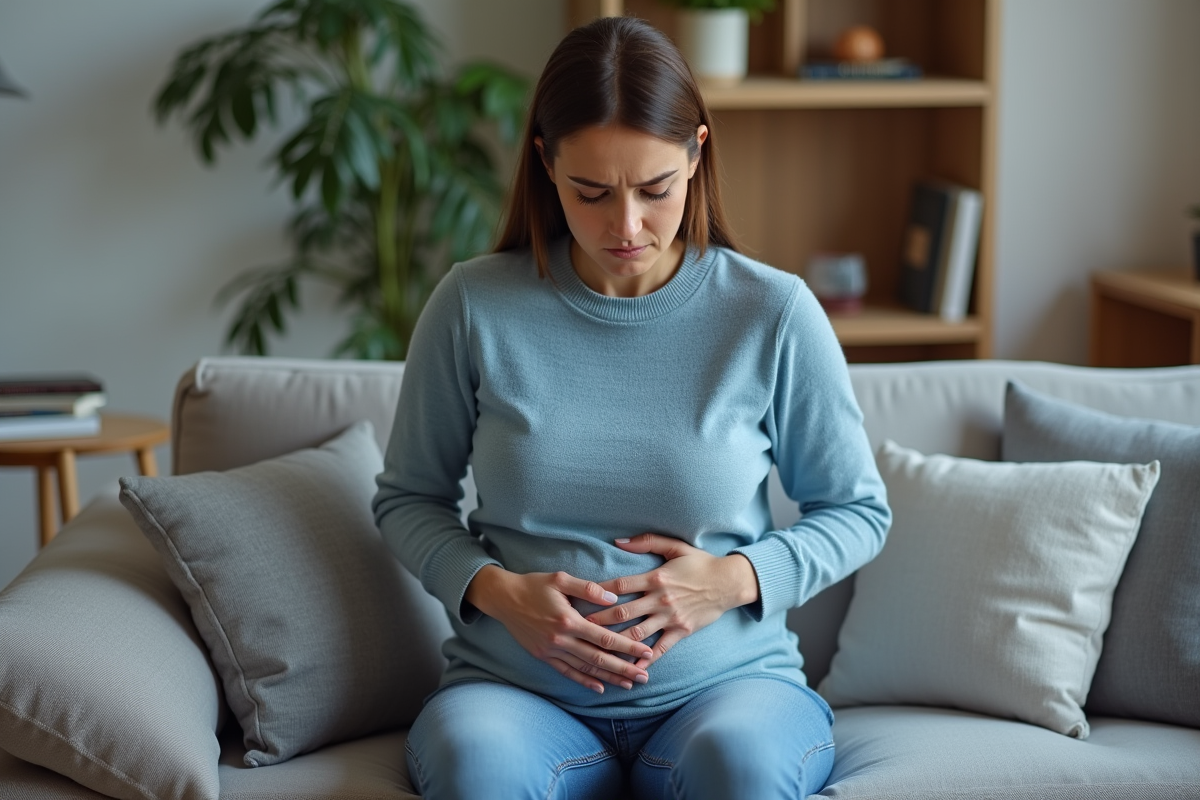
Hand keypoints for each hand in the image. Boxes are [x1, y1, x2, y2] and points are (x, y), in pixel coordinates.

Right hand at [465, 565, 654, 693]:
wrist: (502, 598)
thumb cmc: (533, 585)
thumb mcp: (560, 578)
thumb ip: (588, 588)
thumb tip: (614, 598)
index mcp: (568, 619)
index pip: (605, 638)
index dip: (628, 647)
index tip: (647, 652)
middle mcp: (561, 639)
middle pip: (598, 659)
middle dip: (624, 668)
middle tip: (644, 677)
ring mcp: (551, 650)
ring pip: (585, 669)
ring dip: (608, 678)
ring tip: (629, 684)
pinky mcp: (543, 656)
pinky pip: (567, 672)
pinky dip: (584, 681)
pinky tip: (599, 687)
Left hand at [587, 533, 758, 669]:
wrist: (729, 582)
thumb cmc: (701, 562)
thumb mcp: (675, 546)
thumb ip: (646, 542)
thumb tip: (618, 541)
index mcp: (655, 577)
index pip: (620, 586)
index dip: (598, 591)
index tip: (579, 597)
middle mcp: (660, 599)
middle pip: (622, 612)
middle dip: (598, 621)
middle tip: (576, 627)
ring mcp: (670, 617)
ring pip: (637, 633)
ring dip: (615, 642)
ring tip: (595, 649)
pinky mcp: (681, 631)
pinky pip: (659, 648)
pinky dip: (644, 658)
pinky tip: (630, 667)